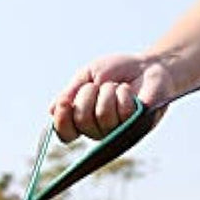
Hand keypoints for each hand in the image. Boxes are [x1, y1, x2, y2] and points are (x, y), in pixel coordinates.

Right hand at [49, 54, 174, 142]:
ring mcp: (117, 133)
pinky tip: (129, 92)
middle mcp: (98, 132)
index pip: (65, 133)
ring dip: (108, 92)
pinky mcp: (136, 129)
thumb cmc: (117, 72)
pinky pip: (122, 113)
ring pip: (102, 116)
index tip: (63, 102)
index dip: (61, 120)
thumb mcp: (88, 75)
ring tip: (117, 87)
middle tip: (100, 85)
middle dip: (88, 94)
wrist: (147, 66)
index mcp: (83, 121)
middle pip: (82, 121)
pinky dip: (124, 95)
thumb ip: (71, 92)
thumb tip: (52, 110)